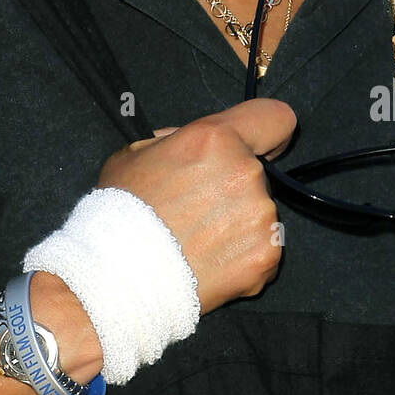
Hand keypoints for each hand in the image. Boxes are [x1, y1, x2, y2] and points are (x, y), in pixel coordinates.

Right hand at [95, 99, 296, 315]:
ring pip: (260, 213)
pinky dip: (242, 258)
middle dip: (232, 188)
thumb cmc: (121, 212)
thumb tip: (194, 144)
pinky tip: (210, 263)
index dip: (268, 134)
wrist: (119, 276)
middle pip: (257, 173)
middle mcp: (245, 171)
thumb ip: (176, 140)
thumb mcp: (135, 153)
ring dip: (238, 225)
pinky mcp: (267, 255)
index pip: (275, 118)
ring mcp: (261, 216)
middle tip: (196, 211)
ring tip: (198, 242)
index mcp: (214, 139)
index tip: (260, 150)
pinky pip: (264, 250)